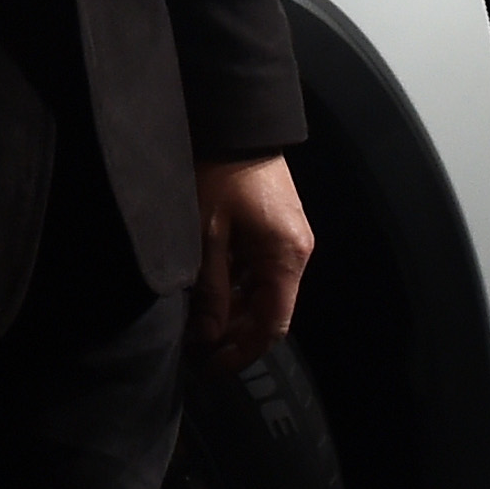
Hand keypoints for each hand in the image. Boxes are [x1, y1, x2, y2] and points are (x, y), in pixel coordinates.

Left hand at [190, 155, 312, 371]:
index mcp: (286, 258)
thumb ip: (210, 289)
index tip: (212, 367)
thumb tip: (206, 335)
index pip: (273, 326)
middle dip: (232, 334)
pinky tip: (206, 290)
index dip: (243, 353)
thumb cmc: (221, 174)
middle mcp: (295, 253)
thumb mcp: (207, 235)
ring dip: (231, 310)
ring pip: (260, 291)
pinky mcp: (274, 226)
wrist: (236, 121)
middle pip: (268, 311)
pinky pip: (257, 269)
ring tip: (194, 322)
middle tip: (195, 347)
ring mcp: (286, 239)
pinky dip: (234, 285)